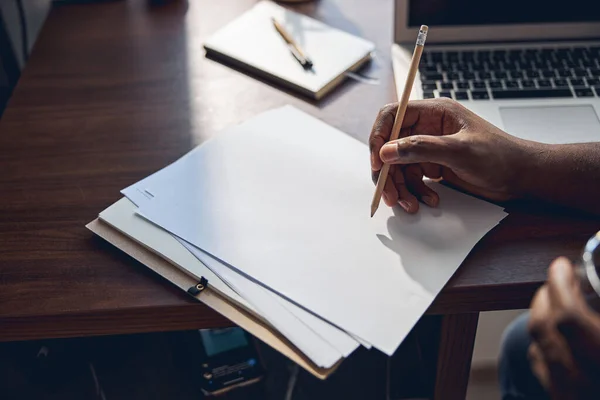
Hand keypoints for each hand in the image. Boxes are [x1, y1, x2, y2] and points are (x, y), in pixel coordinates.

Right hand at [369, 98, 535, 212]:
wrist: (522, 177)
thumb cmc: (500, 156)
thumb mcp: (459, 151)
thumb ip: (420, 148)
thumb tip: (386, 152)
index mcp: (433, 113)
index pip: (392, 116)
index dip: (379, 138)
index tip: (377, 162)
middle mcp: (427, 128)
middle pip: (390, 146)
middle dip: (388, 172)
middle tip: (389, 194)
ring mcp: (430, 148)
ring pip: (399, 167)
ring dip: (401, 187)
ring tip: (410, 205)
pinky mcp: (434, 166)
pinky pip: (412, 179)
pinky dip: (415, 192)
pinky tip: (429, 201)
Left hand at [528, 257, 599, 398]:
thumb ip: (594, 319)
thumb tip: (592, 258)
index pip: (568, 316)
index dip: (560, 284)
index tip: (562, 265)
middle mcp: (584, 380)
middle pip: (543, 327)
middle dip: (545, 296)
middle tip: (557, 279)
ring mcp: (569, 393)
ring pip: (538, 345)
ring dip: (542, 315)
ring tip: (555, 299)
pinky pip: (542, 367)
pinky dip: (543, 342)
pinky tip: (555, 332)